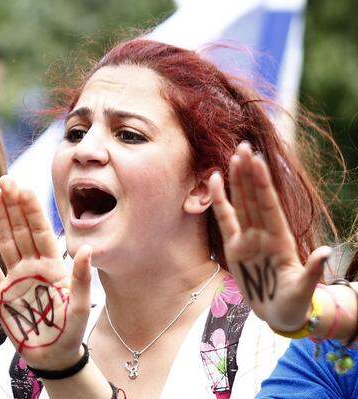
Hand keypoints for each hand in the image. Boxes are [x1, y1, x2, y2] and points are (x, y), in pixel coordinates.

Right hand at [0, 175, 92, 369]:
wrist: (53, 356)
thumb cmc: (71, 331)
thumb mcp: (81, 305)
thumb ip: (83, 278)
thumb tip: (88, 248)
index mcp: (52, 266)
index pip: (40, 231)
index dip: (31, 210)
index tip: (24, 188)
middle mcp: (32, 266)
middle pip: (21, 229)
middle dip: (14, 204)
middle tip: (5, 180)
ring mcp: (15, 278)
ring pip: (6, 241)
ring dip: (0, 218)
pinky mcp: (0, 294)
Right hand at [208, 143, 330, 331]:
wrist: (278, 314)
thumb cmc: (293, 304)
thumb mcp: (303, 290)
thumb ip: (312, 270)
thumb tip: (327, 252)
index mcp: (280, 240)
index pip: (269, 206)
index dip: (262, 184)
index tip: (258, 162)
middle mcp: (263, 233)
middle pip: (254, 197)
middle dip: (250, 173)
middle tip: (245, 146)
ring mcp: (247, 238)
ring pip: (241, 202)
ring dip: (237, 179)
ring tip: (235, 155)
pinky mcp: (233, 247)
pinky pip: (225, 219)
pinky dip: (219, 200)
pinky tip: (215, 180)